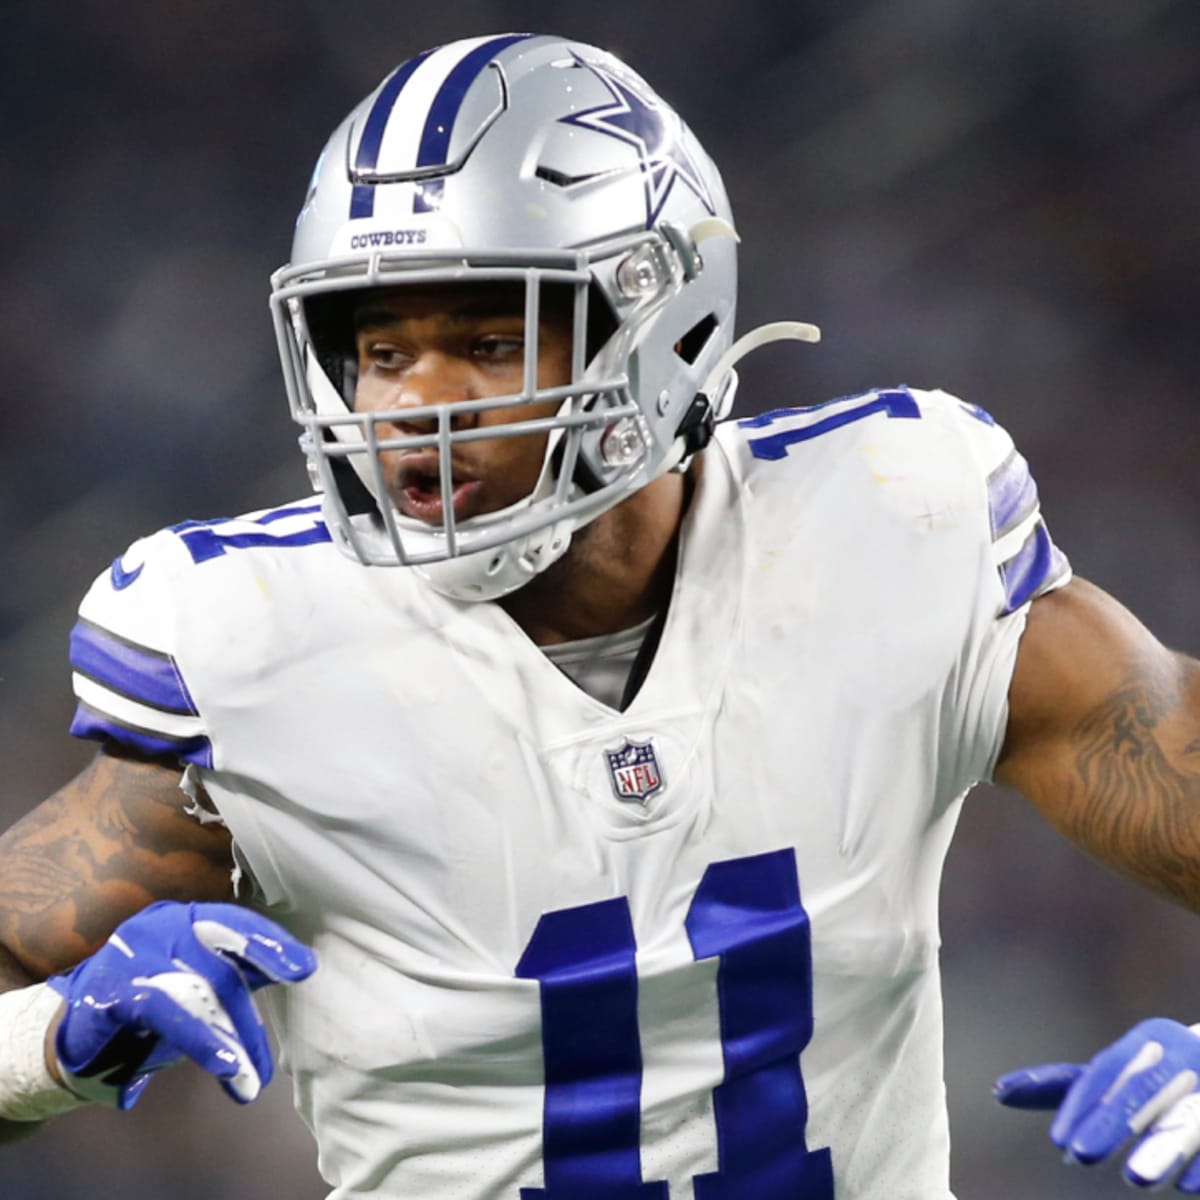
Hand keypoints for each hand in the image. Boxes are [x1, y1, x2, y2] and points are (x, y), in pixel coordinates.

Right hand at [48, 900, 316, 1109]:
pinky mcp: (109, 991)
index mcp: (186, 919)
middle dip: (250, 1010)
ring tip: (252, 1079)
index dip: (271, 944)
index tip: (305, 968)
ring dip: (230, 1037)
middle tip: (276, 1047)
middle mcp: (160, 926)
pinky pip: (163, 1011)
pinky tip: (224, 1062)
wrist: (74, 1032)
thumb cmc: (150, 1003)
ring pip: (197, 990)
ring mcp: (131, 954)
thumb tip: (301, 967)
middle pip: (221, 960)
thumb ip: (240, 974)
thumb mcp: (198, 984)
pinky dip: (198, 1038)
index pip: (236, 923)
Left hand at [995, 1019, 1199, 1190]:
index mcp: (1149, 1038)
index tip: (1059, 1143)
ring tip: (1135, 1177)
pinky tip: (1186, 1186)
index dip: (1082, 1104)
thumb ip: (1066, 1085)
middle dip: (1113, 1121)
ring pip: (1189, 1116)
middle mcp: (1184, 1052)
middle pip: (1143, 1088)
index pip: (1106, 1069)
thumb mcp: (1118, 1073)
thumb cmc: (1161, 1074)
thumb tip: (999, 1092)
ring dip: (1162, 1145)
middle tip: (1080, 1154)